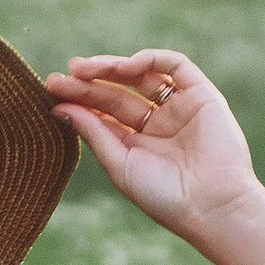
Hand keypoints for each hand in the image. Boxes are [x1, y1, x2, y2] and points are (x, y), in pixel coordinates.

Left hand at [46, 50, 258, 247]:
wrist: (211, 205)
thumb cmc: (163, 196)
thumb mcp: (120, 164)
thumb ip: (94, 132)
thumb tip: (60, 108)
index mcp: (137, 144)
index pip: (103, 114)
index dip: (79, 101)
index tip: (53, 93)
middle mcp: (158, 123)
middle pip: (117, 93)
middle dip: (89, 83)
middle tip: (62, 77)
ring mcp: (179, 107)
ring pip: (141, 75)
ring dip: (112, 67)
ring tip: (84, 68)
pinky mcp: (201, 95)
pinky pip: (175, 66)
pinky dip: (150, 59)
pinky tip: (125, 66)